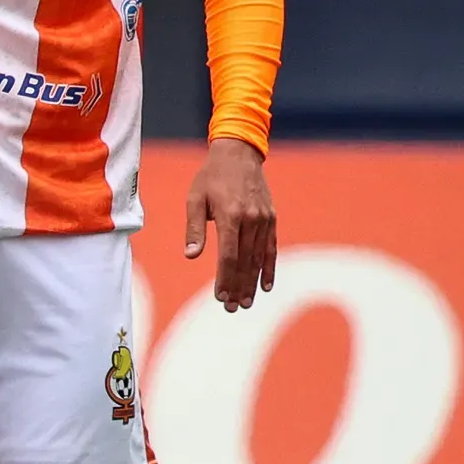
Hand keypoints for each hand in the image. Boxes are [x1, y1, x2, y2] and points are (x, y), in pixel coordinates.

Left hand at [182, 138, 277, 310]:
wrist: (239, 154)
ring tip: (246, 303)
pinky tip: (266, 286)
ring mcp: (264, 220)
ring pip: (258, 258)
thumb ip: (195, 228)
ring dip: (252, 282)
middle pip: (245, 262)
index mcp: (231, 216)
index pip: (228, 256)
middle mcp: (251, 220)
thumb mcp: (195, 199)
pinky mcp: (271, 219)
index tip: (221, 297)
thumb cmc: (210, 177)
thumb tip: (191, 255)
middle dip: (238, 287)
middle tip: (233, 308)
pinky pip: (271, 248)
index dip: (225, 279)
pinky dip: (269, 268)